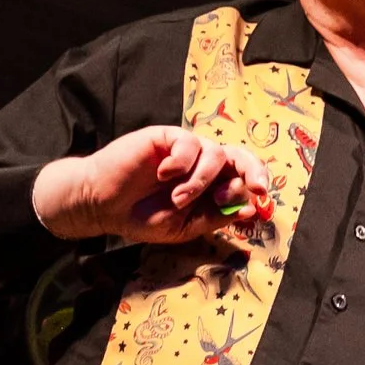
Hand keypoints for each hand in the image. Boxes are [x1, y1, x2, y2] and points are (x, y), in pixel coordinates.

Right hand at [35, 126, 273, 243]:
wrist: (104, 206)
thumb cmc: (143, 217)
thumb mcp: (185, 226)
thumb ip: (215, 216)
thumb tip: (250, 208)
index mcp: (212, 186)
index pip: (244, 177)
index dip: (256, 183)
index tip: (260, 198)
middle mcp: (204, 165)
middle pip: (239, 156)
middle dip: (252, 169)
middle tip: (254, 186)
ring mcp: (186, 150)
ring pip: (215, 153)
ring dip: (201, 180)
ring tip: (178, 198)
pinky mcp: (166, 138)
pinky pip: (188, 142)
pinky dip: (182, 162)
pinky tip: (164, 174)